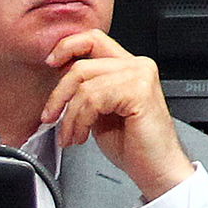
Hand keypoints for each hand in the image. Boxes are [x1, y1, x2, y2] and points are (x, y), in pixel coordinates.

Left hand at [42, 29, 191, 200]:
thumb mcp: (101, 111)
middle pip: (82, 64)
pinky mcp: (139, 91)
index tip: (50, 62)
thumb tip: (59, 75)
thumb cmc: (134, 145)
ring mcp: (140, 76)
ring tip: (72, 136)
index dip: (67, 46)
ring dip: (70, 116)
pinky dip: (80, 121)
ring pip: (84, 85)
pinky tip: (82, 136)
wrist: (157, 169)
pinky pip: (94, 99)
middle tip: (50, 116)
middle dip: (58, 94)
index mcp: (129, 67)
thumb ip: (87, 89)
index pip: (93, 39)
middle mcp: (138, 66)